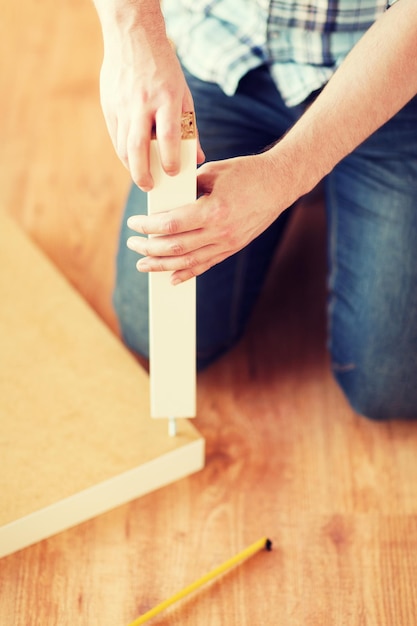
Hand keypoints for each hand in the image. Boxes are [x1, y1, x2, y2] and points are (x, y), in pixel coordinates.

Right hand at [97, 5, 203, 189]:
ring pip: (123, 145)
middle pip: (138, 147)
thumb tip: (197, 157)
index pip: (168, 137)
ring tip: (141, 177)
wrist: (133, 37)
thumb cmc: (165, 71)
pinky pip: (116, 136)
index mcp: (166, 99)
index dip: (170, 159)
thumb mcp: (184, 95)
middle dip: (142, 173)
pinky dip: (123, 152)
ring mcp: (123, 105)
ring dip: (131, 166)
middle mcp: (143, 104)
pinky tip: (131, 160)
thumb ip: (190, 128)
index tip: (173, 173)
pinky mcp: (109, 105)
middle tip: (149, 186)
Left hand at [126, 152, 291, 282]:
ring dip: (162, 265)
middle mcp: (221, 232)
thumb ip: (187, 187)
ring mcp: (228, 243)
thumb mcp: (213, 172)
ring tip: (143, 264)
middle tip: (132, 244)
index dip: (148, 227)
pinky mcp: (233, 248)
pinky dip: (187, 273)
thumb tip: (163, 199)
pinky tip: (171, 278)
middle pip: (176, 247)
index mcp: (214, 209)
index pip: (171, 224)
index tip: (133, 224)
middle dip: (149, 248)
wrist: (280, 184)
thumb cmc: (246, 172)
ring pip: (188, 262)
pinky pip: (206, 265)